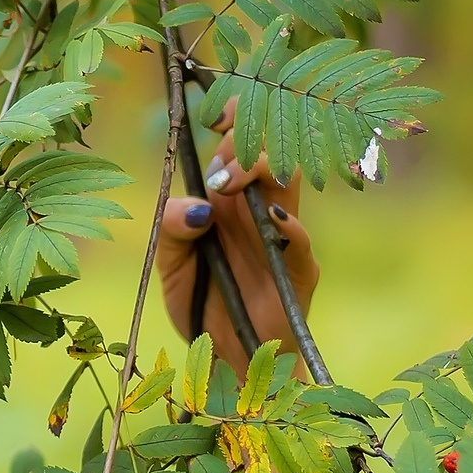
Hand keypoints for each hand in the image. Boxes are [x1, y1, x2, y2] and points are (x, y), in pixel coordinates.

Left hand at [154, 112, 320, 372]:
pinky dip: (287, 224)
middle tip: (221, 144)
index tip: (214, 113)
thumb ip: (172, 230)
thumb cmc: (201, 305)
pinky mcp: (298, 270)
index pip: (236, 146)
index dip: (233, 121)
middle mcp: (255, 211)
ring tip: (232, 180)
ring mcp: (280, 236)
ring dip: (263, 169)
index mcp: (225, 202)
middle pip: (266, 152)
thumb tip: (197, 207)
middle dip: (247, 137)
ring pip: (288, 182)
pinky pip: (300, 239)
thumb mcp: (172, 267)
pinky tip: (269, 218)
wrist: (223, 358)